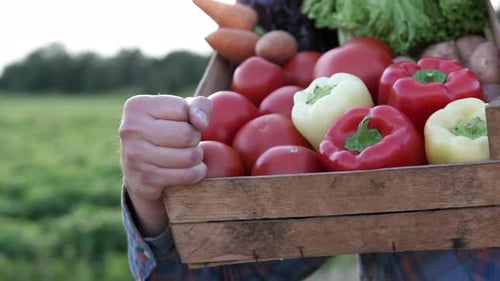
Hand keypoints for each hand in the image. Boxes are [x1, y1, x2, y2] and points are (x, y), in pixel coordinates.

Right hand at [119, 94, 211, 235]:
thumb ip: (199, 106)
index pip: (181, 109)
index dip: (190, 118)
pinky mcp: (146, 178)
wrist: (139, 169)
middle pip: (186, 134)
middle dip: (195, 139)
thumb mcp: (182, 111)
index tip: (181, 124)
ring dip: (197, 157)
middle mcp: (131, 129)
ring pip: (189, 156)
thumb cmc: (166, 131)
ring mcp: (135, 155)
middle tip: (189, 142)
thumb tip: (201, 123)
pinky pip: (187, 175)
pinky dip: (197, 173)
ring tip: (190, 155)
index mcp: (137, 106)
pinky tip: (191, 169)